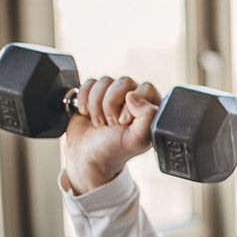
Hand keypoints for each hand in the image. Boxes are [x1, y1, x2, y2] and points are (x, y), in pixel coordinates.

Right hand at [60, 76, 161, 193]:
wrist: (88, 156)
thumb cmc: (114, 149)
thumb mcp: (137, 139)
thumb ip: (147, 117)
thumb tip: (132, 94)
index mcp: (151, 108)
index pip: (145, 88)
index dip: (131, 104)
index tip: (123, 122)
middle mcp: (136, 98)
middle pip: (124, 82)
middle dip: (111, 105)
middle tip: (111, 124)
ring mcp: (115, 94)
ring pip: (106, 81)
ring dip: (97, 105)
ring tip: (100, 122)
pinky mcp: (96, 93)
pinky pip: (90, 83)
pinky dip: (85, 100)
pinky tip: (88, 114)